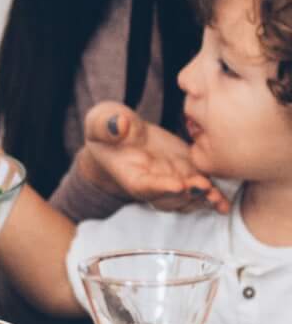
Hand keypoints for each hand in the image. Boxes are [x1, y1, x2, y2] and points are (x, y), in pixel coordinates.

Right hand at [79, 103, 229, 213]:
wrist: (120, 135)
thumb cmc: (107, 127)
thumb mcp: (100, 121)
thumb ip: (106, 124)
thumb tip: (119, 124)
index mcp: (129, 173)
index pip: (143, 185)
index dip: (160, 187)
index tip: (177, 184)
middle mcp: (150, 183)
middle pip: (168, 198)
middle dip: (186, 196)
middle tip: (202, 187)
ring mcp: (170, 179)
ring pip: (186, 198)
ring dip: (201, 200)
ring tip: (216, 197)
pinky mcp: (186, 172)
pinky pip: (200, 188)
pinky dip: (212, 197)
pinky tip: (223, 202)